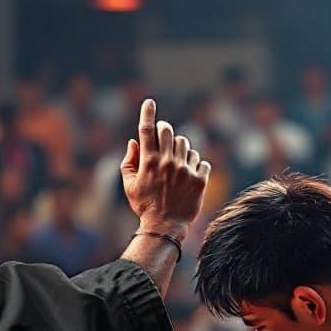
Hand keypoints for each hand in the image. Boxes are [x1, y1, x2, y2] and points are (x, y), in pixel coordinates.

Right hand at [121, 99, 210, 233]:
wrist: (165, 227)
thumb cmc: (144, 207)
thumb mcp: (129, 186)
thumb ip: (129, 162)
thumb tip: (134, 142)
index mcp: (149, 162)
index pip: (147, 130)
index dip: (147, 113)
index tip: (149, 102)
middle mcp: (167, 163)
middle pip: (168, 131)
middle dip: (165, 132)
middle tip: (164, 141)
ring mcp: (184, 171)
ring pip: (186, 144)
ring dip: (181, 150)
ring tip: (177, 166)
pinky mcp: (199, 180)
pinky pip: (202, 162)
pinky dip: (197, 166)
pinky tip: (190, 177)